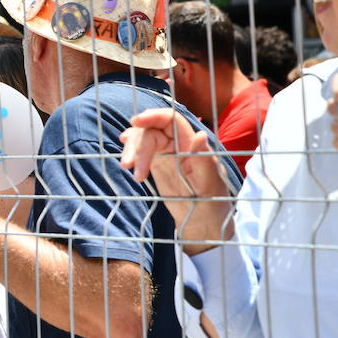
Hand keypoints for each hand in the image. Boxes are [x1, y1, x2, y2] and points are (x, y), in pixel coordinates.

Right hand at [120, 108, 232, 253]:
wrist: (200, 221)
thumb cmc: (211, 203)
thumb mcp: (210, 184)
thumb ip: (204, 160)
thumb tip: (200, 135)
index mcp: (192, 144)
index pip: (171, 120)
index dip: (153, 116)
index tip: (136, 121)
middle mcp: (178, 144)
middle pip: (151, 130)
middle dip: (137, 144)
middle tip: (128, 166)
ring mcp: (166, 152)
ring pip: (142, 139)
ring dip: (131, 150)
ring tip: (126, 168)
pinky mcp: (156, 162)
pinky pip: (140, 150)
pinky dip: (131, 152)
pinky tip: (126, 158)